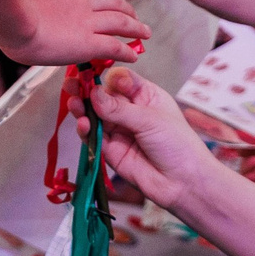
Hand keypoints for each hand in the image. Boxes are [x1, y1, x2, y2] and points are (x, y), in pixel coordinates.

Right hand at [0, 0, 150, 66]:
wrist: (11, 19)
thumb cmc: (6, 11)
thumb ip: (35, 2)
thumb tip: (26, 9)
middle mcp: (81, 0)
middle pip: (114, 0)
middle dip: (127, 8)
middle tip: (134, 17)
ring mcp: (87, 21)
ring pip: (121, 21)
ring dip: (135, 27)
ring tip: (143, 33)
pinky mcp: (88, 42)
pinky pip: (115, 45)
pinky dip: (127, 50)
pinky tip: (133, 56)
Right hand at [85, 67, 219, 213]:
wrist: (184, 183)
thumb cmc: (178, 144)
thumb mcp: (150, 119)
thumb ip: (119, 108)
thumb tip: (93, 92)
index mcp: (146, 96)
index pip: (121, 80)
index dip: (106, 76)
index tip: (90, 71)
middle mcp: (131, 111)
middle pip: (103, 96)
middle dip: (87, 90)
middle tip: (71, 85)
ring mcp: (120, 131)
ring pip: (95, 116)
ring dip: (82, 109)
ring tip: (74, 104)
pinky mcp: (111, 151)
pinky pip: (93, 137)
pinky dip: (85, 130)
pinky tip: (83, 124)